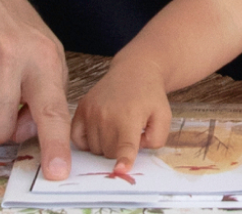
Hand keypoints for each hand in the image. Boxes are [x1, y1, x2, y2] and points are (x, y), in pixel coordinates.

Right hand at [71, 58, 171, 176]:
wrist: (134, 72)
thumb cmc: (150, 97)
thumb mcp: (164, 117)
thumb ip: (155, 139)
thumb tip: (133, 152)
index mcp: (129, 116)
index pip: (126, 144)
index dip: (124, 159)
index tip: (120, 170)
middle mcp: (106, 114)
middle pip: (109, 153)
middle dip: (119, 150)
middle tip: (129, 132)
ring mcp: (91, 111)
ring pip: (94, 149)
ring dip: (105, 146)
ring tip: (117, 127)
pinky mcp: (81, 109)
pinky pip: (77, 139)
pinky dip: (87, 141)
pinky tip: (99, 131)